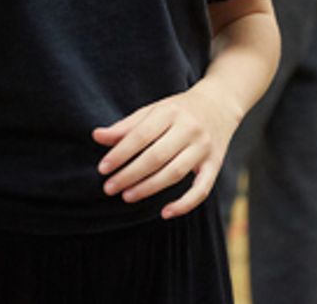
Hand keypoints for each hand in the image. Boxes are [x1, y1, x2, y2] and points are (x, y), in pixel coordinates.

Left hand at [92, 80, 241, 218]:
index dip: (120, 153)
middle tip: (110, 188)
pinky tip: (165, 213)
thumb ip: (127, 126)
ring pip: (175, 173)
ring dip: (149, 188)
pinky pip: (202, 189)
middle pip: (156, 156)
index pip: (141, 135)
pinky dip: (185, 204)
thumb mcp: (155, 110)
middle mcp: (190, 128)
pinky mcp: (215, 164)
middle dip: (130, 174)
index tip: (103, 168)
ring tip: (127, 196)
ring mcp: (204, 147)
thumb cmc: (180, 109)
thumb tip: (97, 136)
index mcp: (171, 112)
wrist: (220, 103)